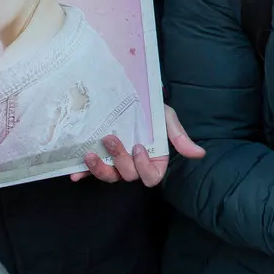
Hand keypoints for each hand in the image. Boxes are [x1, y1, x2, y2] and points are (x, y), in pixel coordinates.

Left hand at [71, 105, 204, 186]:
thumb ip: (179, 136)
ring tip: (90, 155)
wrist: (132, 96)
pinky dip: (83, 173)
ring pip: (109, 177)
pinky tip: (74, 173)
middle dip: (119, 159)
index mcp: (154, 159)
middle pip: (128, 176)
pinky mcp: (100, 159)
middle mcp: (135, 165)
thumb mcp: (166, 118)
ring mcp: (116, 164)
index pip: (151, 176)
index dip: (144, 167)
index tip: (139, 147)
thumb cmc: (152, 109)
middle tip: (110, 138)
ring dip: (99, 169)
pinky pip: (90, 172)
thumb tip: (199, 154)